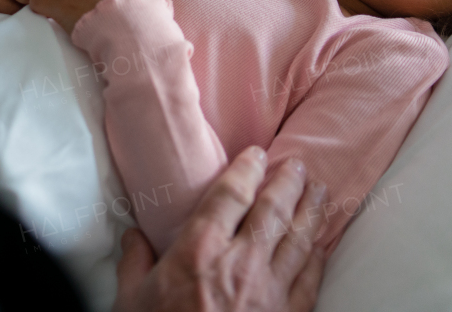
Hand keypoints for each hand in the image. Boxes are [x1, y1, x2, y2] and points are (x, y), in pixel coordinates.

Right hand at [114, 148, 327, 311]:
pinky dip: (317, 257)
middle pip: (272, 210)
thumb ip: (135, 265)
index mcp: (198, 251)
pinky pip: (310, 280)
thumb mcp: (130, 302)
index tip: (257, 154)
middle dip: (288, 182)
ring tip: (321, 191)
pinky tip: (321, 245)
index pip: (231, 195)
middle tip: (298, 164)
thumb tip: (134, 239)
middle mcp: (239, 264)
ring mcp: (268, 293)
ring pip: (298, 240)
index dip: (247, 169)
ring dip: (311, 211)